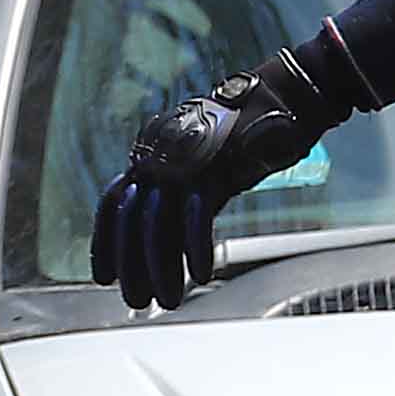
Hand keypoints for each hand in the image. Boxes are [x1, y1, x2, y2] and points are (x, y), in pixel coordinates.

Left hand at [90, 44, 346, 309]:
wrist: (290, 94)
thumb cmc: (255, 133)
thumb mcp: (210, 166)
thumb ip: (187, 195)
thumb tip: (171, 240)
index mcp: (157, 151)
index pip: (114, 201)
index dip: (105, 241)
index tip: (104, 275)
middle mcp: (164, 153)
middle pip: (131, 218)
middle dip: (131, 265)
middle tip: (135, 301)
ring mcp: (188, 157)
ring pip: (158, 222)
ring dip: (160, 268)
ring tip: (168, 299)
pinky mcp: (218, 164)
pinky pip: (197, 214)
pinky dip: (196, 248)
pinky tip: (202, 274)